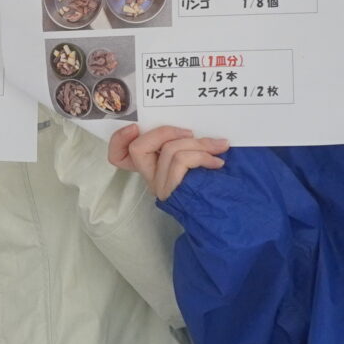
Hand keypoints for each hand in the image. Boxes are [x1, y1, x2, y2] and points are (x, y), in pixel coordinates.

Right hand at [108, 123, 228, 201]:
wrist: (225, 215)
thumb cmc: (214, 185)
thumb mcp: (198, 160)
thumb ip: (187, 146)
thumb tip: (192, 130)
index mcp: (154, 168)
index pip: (119, 157)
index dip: (119, 139)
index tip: (135, 127)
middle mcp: (152, 178)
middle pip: (138, 147)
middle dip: (165, 131)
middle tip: (191, 133)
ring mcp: (160, 186)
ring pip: (169, 149)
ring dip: (198, 144)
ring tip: (219, 147)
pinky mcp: (171, 190)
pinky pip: (181, 160)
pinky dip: (202, 156)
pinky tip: (217, 162)